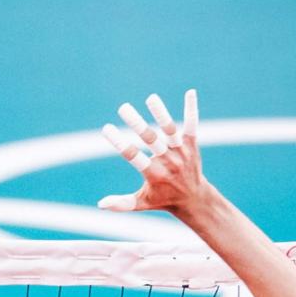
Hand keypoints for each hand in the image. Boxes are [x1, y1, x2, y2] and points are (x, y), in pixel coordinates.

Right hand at [99, 90, 209, 214]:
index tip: (106, 128)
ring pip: (170, 130)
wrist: (194, 198)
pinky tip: (190, 93)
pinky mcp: (191, 144)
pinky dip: (191, 109)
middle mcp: (168, 161)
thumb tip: (101, 204)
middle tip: (123, 108)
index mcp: (154, 174)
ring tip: (151, 98)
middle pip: (150, 139)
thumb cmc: (162, 199)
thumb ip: (122, 204)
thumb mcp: (142, 203)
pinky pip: (191, 125)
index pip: (134, 156)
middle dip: (136, 124)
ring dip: (161, 114)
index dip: (120, 143)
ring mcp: (181, 152)